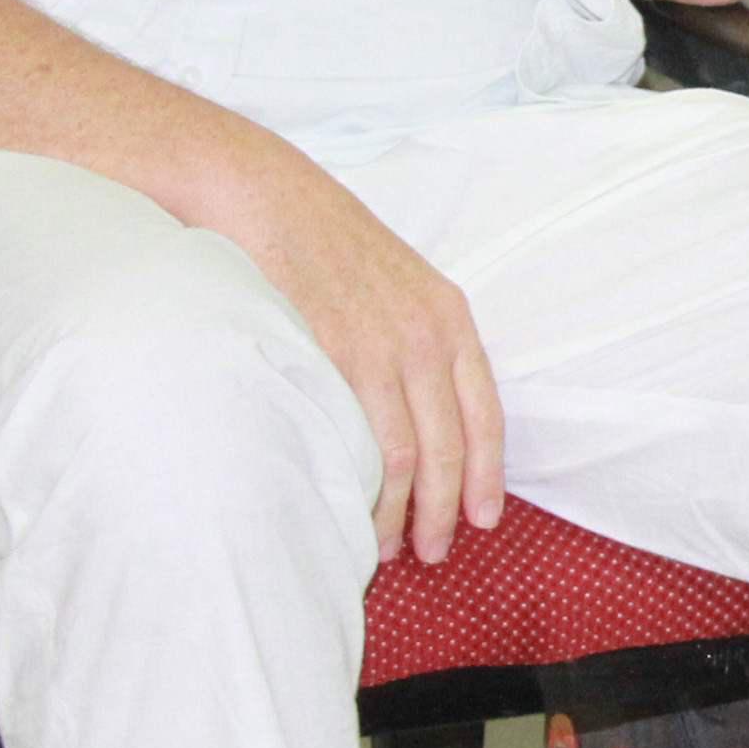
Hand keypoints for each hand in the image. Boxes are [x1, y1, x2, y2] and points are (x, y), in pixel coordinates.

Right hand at [200, 139, 508, 564]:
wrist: (262, 194)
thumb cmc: (319, 242)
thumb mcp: (391, 284)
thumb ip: (410, 341)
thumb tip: (410, 409)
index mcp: (450, 316)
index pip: (486, 414)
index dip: (487, 474)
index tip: (483, 518)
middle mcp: (428, 334)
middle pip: (451, 446)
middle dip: (444, 509)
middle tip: (432, 553)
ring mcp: (384, 345)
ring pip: (408, 455)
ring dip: (399, 512)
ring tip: (385, 549)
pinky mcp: (338, 354)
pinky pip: (364, 440)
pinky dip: (362, 487)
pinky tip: (350, 510)